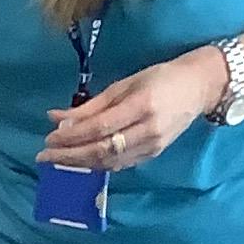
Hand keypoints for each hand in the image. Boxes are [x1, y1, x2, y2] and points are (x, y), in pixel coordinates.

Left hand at [40, 51, 229, 174]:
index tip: (49, 138)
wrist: (199, 87)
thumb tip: (55, 117)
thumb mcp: (124, 84)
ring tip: (57, 159)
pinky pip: (119, 164)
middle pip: (101, 149)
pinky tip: (80, 161)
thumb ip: (91, 105)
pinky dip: (97, 164)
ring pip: (108, 161)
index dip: (71, 136)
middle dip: (69, 155)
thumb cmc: (160, 78)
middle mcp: (148, 129)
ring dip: (79, 163)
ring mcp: (153, 145)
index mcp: (141, 105)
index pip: (99, 128)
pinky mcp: (153, 154)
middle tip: (44, 155)